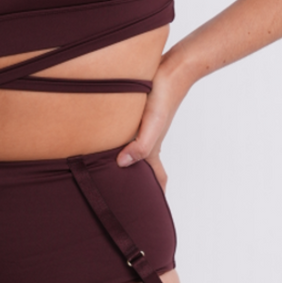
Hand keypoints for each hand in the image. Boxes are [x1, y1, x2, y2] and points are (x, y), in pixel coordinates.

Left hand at [116, 56, 188, 190]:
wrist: (172, 69)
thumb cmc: (164, 98)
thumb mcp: (151, 124)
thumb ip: (140, 146)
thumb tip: (121, 164)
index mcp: (152, 149)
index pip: (157, 180)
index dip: (155, 196)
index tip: (149, 212)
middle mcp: (147, 141)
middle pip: (143, 169)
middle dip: (137, 184)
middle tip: (123, 197)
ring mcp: (142, 129)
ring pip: (134, 152)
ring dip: (126, 163)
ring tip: (110, 172)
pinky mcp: (137, 115)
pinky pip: (128, 134)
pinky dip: (121, 142)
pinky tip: (109, 138)